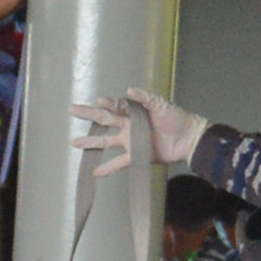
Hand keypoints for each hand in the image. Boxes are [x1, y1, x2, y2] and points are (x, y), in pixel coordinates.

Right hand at [69, 89, 211, 179]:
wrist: (188, 139)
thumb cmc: (176, 118)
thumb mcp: (161, 105)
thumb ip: (145, 97)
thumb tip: (129, 89)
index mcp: (135, 111)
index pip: (116, 106)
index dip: (108, 103)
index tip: (98, 102)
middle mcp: (129, 125)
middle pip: (105, 119)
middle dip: (89, 115)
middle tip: (72, 110)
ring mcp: (131, 141)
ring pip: (106, 141)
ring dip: (91, 142)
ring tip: (75, 142)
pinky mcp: (136, 155)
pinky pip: (119, 162)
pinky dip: (107, 167)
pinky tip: (95, 171)